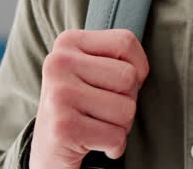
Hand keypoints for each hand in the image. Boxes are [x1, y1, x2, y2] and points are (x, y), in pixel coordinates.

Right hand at [28, 29, 149, 168]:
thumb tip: (143, 67)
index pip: (126, 42)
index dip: (136, 67)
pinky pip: (116, 137)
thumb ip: (114, 56)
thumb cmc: (79, 106)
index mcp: (68, 42)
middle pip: (128, 77)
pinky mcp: (63, 128)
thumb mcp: (89, 69)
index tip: (117, 84)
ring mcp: (59, 95)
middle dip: (127, 101)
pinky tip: (94, 143)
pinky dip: (113, 146)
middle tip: (103, 111)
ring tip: (98, 126)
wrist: (48, 150)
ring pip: (126, 109)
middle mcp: (58, 64)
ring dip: (120, 126)